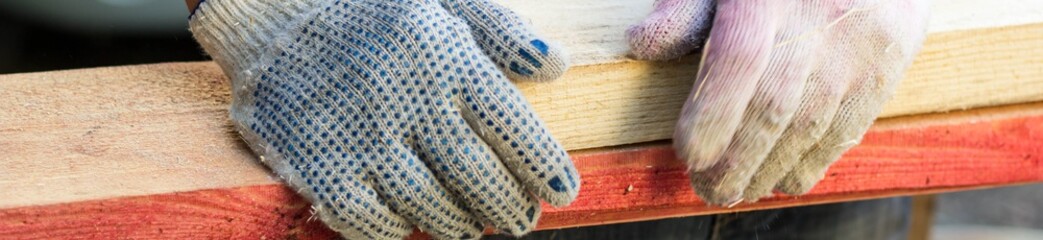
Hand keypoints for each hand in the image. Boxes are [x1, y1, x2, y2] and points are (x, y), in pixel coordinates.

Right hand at [189, 0, 578, 238]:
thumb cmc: (367, 8)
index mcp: (443, 56)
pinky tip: (411, 225)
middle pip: (476, 176)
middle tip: (521, 219)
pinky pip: (370, 222)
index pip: (509, 124)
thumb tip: (555, 65)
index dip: (543, 166)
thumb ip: (500, 30)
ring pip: (430, 207)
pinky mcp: (320, 168)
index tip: (563, 192)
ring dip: (461, 224)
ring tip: (474, 226)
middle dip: (509, 206)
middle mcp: (406, 101)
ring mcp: (361, 139)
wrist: (270, 15)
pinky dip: (398, 231)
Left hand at [628, 0, 929, 203]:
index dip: (714, 112)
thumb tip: (643, 43)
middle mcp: (817, 15)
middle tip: (710, 190)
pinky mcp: (889, 59)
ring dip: (770, 168)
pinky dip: (814, 160)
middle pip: (774, 103)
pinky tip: (786, 177)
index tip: (689, 153)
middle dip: (737, 158)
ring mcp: (858, 41)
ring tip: (742, 190)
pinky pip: (849, 123)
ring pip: (811, 123)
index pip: (740, 56)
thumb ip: (687, 8)